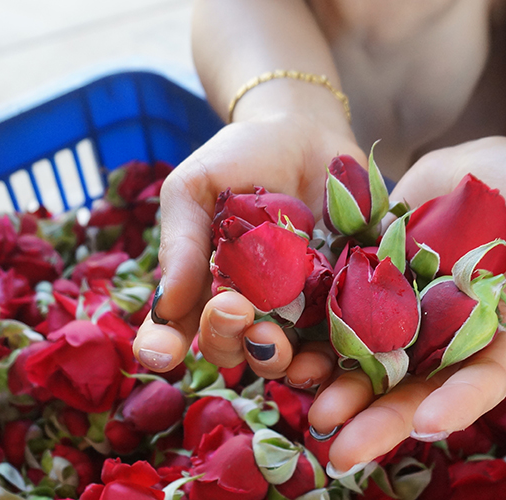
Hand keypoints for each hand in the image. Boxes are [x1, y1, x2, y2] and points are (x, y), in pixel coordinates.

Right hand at [132, 114, 363, 380]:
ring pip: (283, 357)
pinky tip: (327, 353)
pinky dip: (330, 355)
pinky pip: (336, 342)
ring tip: (277, 345)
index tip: (163, 352)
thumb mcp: (195, 189)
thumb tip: (165, 306)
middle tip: (236, 311)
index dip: (166, 346)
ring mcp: (298, 311)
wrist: (307, 133)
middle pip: (233, 347)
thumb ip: (181, 244)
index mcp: (207, 287)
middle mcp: (251, 309)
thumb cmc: (240, 159)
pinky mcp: (342, 305)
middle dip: (228, 341)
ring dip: (276, 361)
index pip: (178, 329)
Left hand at [307, 136, 505, 472]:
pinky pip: (337, 319)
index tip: (430, 424)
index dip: (456, 404)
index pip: (478, 383)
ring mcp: (401, 317)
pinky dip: (315, 339)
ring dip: (338, 390)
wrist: (488, 164)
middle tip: (342, 452)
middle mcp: (444, 341)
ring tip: (311, 412)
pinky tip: (291, 355)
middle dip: (379, 421)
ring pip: (367, 365)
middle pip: (412, 389)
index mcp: (496, 341)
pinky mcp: (365, 288)